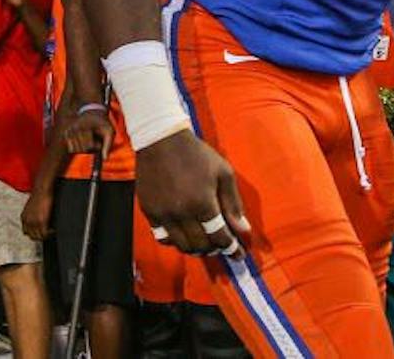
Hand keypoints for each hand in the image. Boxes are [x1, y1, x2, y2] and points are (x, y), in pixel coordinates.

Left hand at [21, 185, 54, 241]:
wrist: (42, 188)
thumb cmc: (39, 194)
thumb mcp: (31, 206)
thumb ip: (31, 214)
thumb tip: (37, 219)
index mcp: (23, 217)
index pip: (26, 232)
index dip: (34, 233)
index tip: (41, 232)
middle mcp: (27, 221)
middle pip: (32, 236)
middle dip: (40, 236)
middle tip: (48, 234)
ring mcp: (34, 222)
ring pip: (39, 237)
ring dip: (46, 236)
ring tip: (52, 232)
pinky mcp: (41, 221)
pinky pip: (45, 233)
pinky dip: (50, 234)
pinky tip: (54, 230)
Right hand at [65, 107, 113, 155]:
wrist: (92, 112)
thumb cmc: (102, 123)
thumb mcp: (109, 131)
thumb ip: (108, 144)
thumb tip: (105, 159)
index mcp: (84, 126)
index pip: (89, 145)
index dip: (97, 146)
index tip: (100, 140)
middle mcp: (74, 128)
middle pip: (83, 149)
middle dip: (91, 148)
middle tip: (95, 139)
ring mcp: (69, 131)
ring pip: (77, 150)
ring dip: (85, 148)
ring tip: (89, 138)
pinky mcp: (66, 134)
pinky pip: (72, 149)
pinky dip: (78, 148)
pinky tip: (82, 139)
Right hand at [134, 129, 248, 257]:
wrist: (161, 140)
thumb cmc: (196, 154)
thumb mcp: (223, 172)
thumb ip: (233, 203)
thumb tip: (243, 230)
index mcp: (202, 203)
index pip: (219, 237)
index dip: (231, 248)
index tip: (238, 253)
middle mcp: (182, 213)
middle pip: (201, 245)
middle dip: (215, 249)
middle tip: (221, 246)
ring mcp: (163, 214)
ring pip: (181, 246)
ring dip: (196, 248)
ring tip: (204, 242)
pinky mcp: (149, 212)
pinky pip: (163, 238)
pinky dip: (176, 241)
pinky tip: (184, 234)